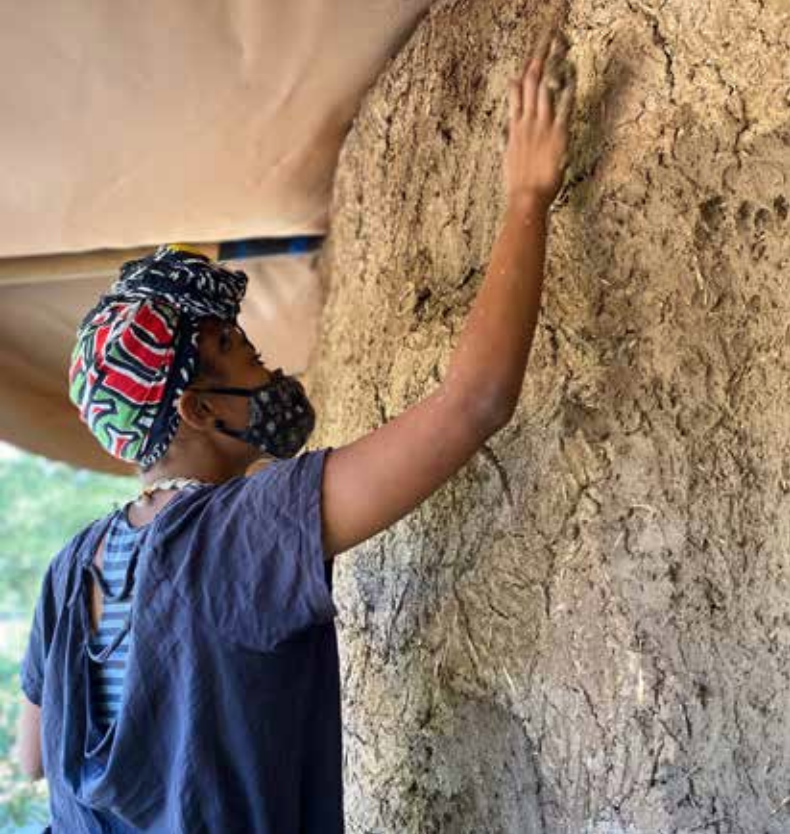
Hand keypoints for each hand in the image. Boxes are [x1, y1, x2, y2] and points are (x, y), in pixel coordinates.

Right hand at [503, 33, 575, 213]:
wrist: (526, 199)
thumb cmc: (518, 186)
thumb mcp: (508, 160)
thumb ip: (509, 141)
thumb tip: (506, 131)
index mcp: (514, 130)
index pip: (515, 96)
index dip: (519, 79)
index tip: (523, 67)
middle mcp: (526, 124)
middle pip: (529, 86)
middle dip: (534, 66)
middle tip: (541, 50)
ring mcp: (542, 127)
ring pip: (544, 91)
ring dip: (551, 72)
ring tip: (557, 55)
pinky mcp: (557, 135)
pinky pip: (564, 107)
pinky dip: (567, 91)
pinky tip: (572, 78)